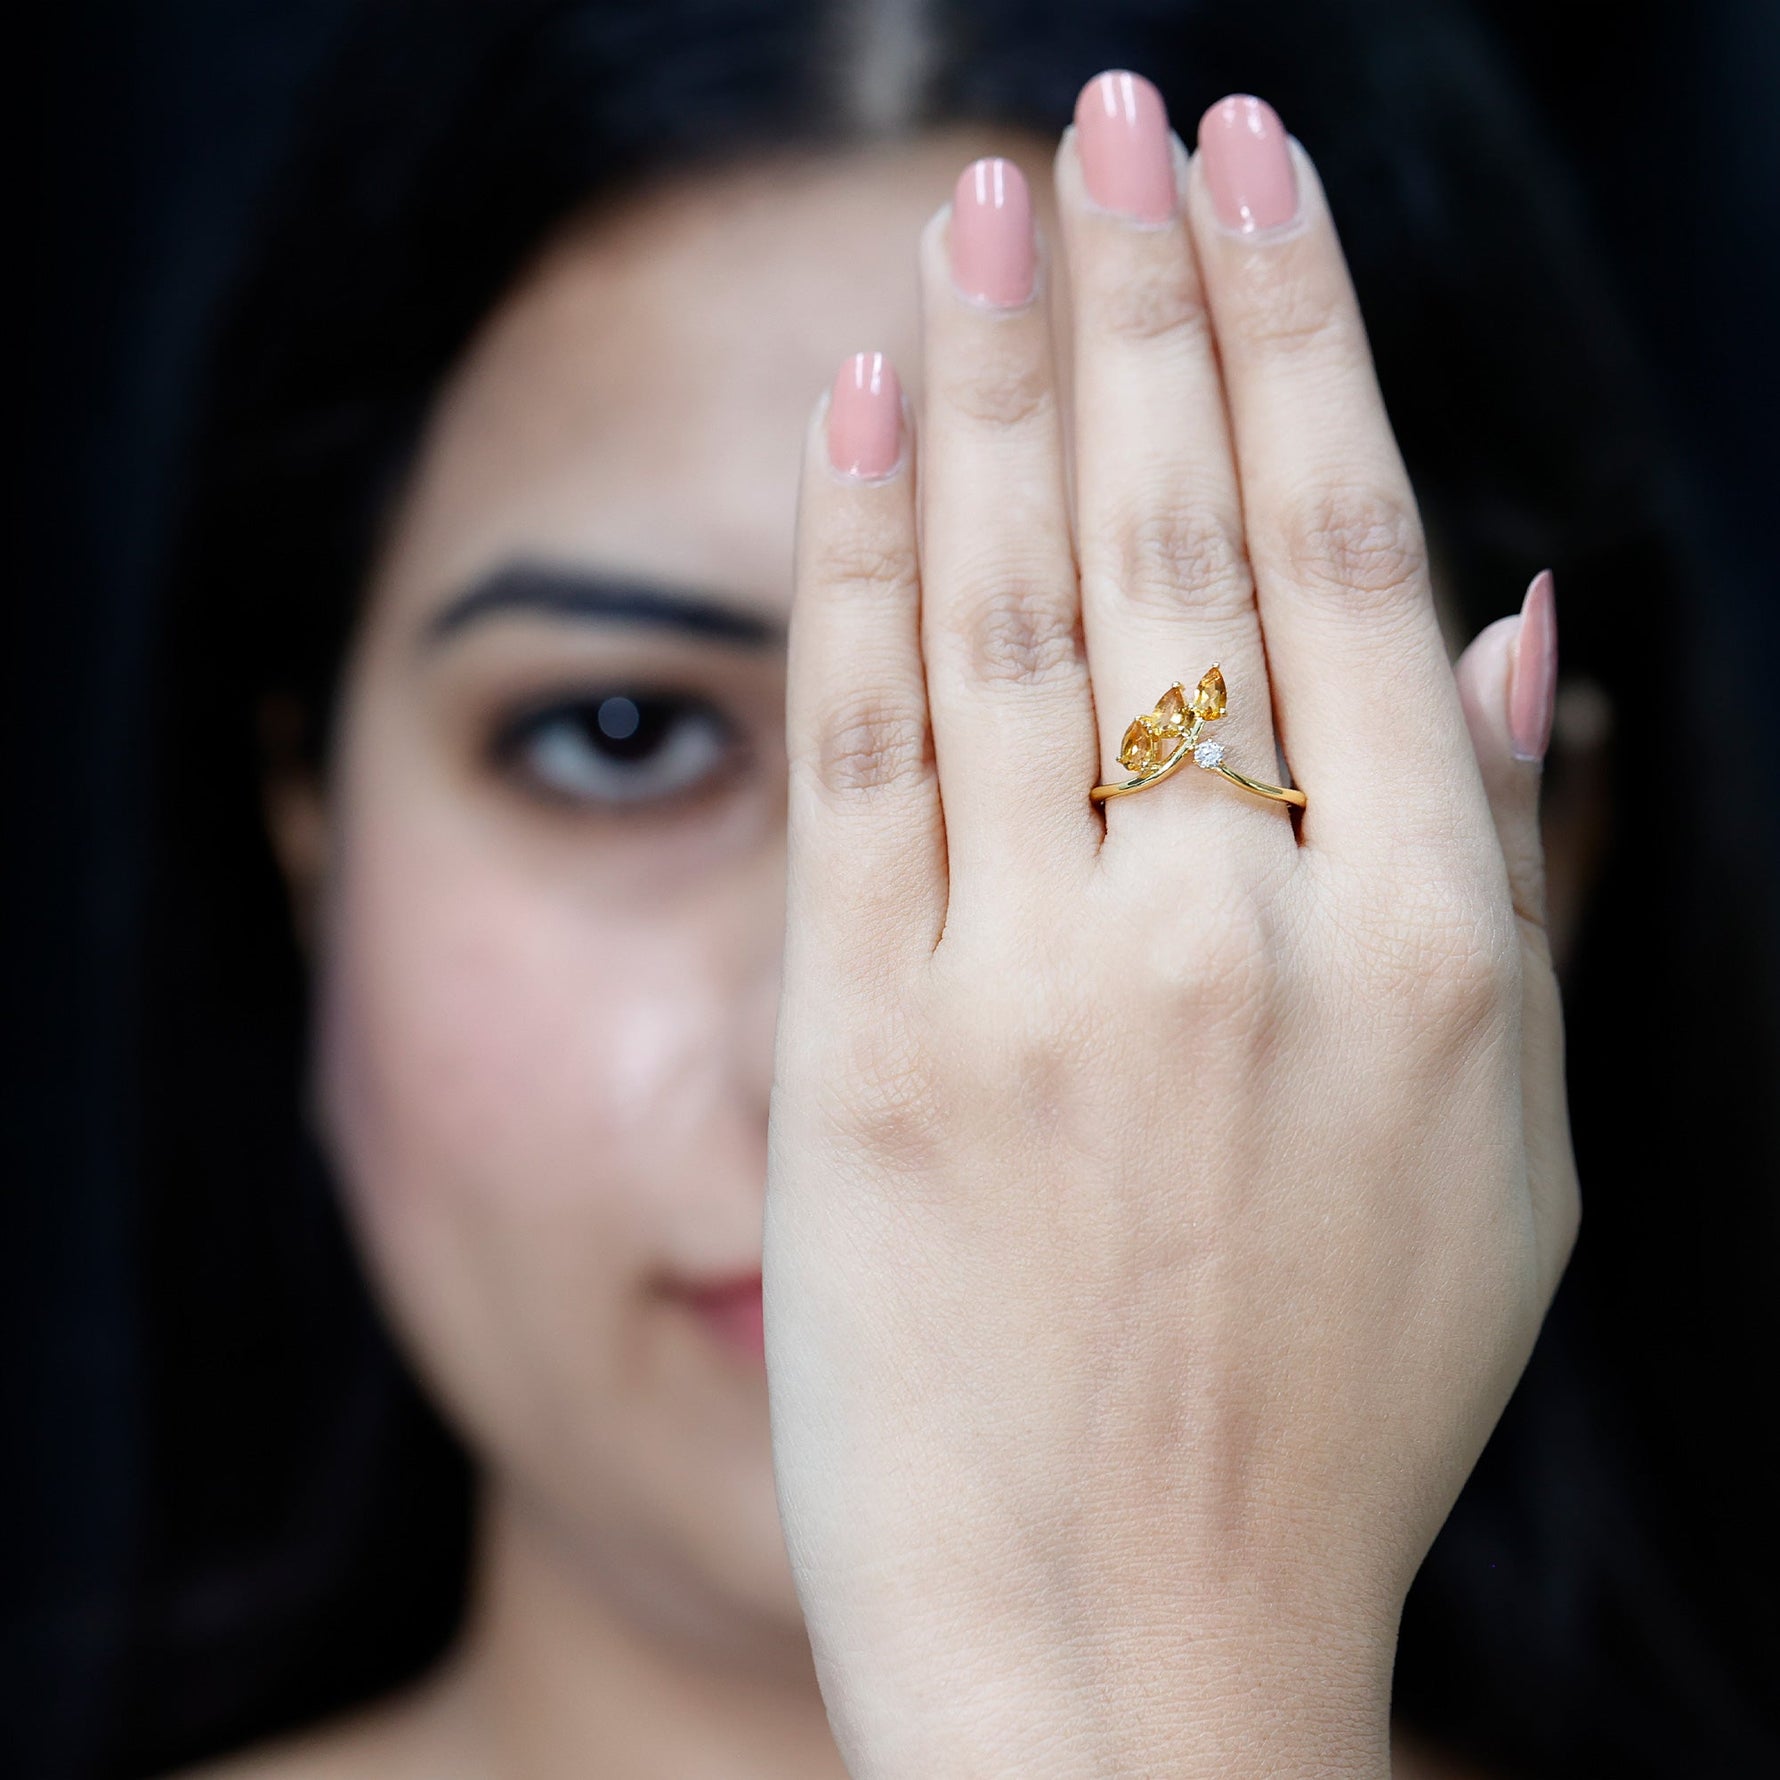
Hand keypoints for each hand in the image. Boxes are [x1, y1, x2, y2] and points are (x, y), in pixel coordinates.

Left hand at [763, 79, 1577, 1779]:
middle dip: (1146, 294)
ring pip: (1002, 597)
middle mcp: (1232, 925)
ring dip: (989, 371)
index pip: (1352, 553)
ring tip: (988, 205)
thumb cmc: (1334, 1400)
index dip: (1299, 339)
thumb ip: (1507, 861)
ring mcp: (1030, 979)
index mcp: (1430, 941)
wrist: (1128, 1642)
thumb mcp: (1501, 1142)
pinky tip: (855, 406)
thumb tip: (1520, 606)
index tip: (1259, 179)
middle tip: (1120, 114)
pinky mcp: (861, 1042)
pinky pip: (861, 741)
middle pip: (1171, 531)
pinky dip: (852, 556)